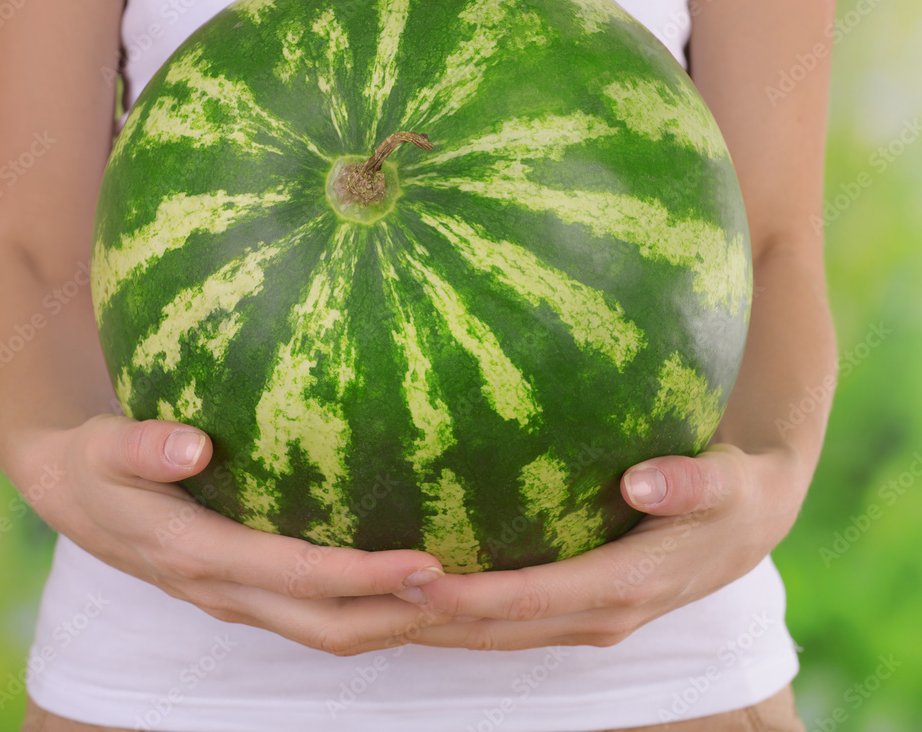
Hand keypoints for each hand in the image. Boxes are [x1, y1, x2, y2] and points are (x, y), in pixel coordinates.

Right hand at [20, 414, 453, 654]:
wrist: (73, 499)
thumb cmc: (96, 465)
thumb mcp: (104, 446)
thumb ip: (145, 445)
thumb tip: (193, 444)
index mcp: (200, 554)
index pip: (298, 576)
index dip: (364, 576)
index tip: (427, 562)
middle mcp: (227, 591)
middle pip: (327, 627)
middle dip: (398, 617)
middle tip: (467, 593)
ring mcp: (239, 600)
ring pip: (326, 633)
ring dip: (390, 624)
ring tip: (455, 599)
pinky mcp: (248, 593)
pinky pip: (315, 617)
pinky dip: (366, 612)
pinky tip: (405, 586)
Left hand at [388, 442, 805, 650]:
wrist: (750, 522)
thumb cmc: (732, 494)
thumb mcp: (724, 481)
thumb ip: (687, 481)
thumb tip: (643, 483)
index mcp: (627, 587)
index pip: (533, 599)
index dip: (473, 596)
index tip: (414, 581)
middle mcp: (600, 616)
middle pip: (500, 629)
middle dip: (431, 621)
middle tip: (364, 596)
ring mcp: (587, 619)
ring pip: (497, 634)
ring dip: (436, 626)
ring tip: (371, 600)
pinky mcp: (578, 608)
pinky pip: (508, 620)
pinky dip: (462, 614)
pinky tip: (419, 588)